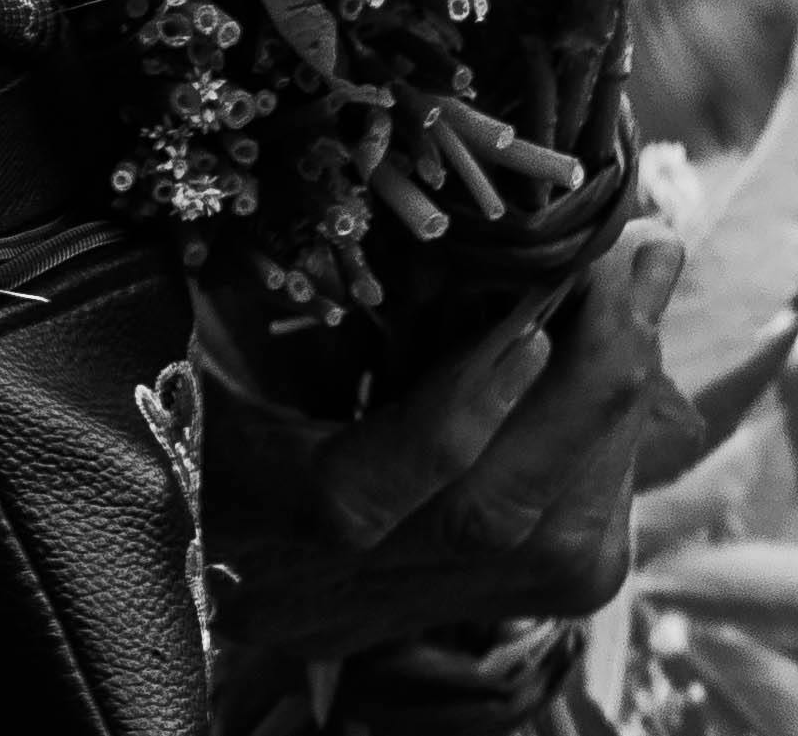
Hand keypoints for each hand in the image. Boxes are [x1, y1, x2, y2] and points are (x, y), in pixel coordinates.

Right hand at [205, 216, 687, 713]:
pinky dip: (609, 459)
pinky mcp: (452, 613)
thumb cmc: (149, 392)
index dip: (452, 411)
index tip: (531, 316)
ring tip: (648, 289)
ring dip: (618, 415)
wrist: (156, 543)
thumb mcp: (168, 323)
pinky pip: (564, 556)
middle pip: (490, 524)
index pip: (362, 492)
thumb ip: (234, 272)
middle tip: (642, 257)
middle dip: (588, 387)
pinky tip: (626, 373)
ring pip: (551, 555)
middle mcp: (330, 591)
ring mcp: (400, 614)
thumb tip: (337, 182)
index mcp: (238, 511)